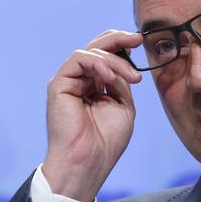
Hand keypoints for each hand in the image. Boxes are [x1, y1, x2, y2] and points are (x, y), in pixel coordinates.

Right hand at [41, 30, 142, 201]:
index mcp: (95, 86)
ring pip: (91, 52)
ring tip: (131, 78)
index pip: (107, 56)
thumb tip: (122, 62)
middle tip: (138, 39)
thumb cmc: (106, 142)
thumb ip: (120, 82)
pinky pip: (78, 59)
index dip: (123, 46)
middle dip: (118, 39)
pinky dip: (98, 63)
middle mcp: (80, 80)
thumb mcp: (122, 106)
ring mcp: (69, 81)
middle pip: (96, 46)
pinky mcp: (59, 84)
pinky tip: (110, 78)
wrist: (88, 162)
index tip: (141, 42)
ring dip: (115, 60)